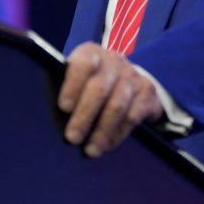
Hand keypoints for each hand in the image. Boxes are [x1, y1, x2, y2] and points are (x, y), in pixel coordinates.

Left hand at [58, 41, 164, 156]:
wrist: (124, 83)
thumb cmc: (87, 87)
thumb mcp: (73, 84)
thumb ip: (63, 94)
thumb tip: (55, 119)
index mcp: (90, 53)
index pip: (83, 63)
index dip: (73, 85)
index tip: (64, 108)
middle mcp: (113, 59)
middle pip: (99, 88)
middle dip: (84, 116)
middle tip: (73, 138)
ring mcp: (132, 73)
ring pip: (117, 105)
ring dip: (102, 131)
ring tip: (90, 150)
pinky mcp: (147, 89)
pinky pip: (132, 115)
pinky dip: (118, 133)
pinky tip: (107, 144)